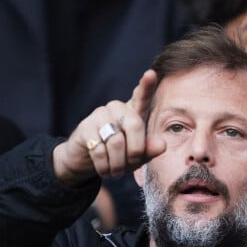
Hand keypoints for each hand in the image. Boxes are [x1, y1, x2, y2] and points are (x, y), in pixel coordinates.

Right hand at [53, 70, 165, 185]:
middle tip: (131, 165)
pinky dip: (104, 166)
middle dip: (136, 152)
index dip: (146, 86)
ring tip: (116, 172)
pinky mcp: (85, 127)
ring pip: (117, 142)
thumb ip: (150, 150)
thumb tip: (161, 144)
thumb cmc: (119, 156)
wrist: (87, 161)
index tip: (151, 74)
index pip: (142, 97)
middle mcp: (118, 108)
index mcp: (134, 112)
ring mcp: (100, 115)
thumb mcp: (138, 156)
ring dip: (118, 164)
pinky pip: (100, 150)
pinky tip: (104, 170)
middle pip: (135, 126)